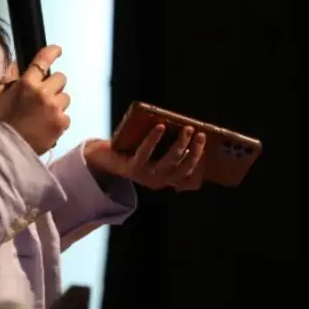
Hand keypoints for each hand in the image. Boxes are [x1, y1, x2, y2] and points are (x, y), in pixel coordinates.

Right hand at [0, 45, 70, 153]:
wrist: (8, 148)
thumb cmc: (2, 120)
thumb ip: (9, 78)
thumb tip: (16, 64)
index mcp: (27, 83)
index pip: (43, 60)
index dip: (53, 52)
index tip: (58, 50)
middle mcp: (44, 92)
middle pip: (61, 78)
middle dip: (54, 85)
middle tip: (45, 95)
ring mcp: (55, 108)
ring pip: (66, 97)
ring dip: (58, 102)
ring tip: (46, 113)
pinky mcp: (62, 122)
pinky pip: (66, 115)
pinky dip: (59, 119)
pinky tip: (48, 125)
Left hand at [83, 125, 206, 190]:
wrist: (104, 157)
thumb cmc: (133, 149)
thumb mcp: (154, 150)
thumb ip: (169, 146)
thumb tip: (190, 131)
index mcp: (165, 178)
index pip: (188, 172)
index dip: (198, 158)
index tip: (204, 140)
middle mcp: (157, 181)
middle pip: (181, 168)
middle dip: (194, 150)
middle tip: (199, 133)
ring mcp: (144, 176)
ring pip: (168, 162)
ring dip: (180, 144)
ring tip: (186, 129)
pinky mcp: (131, 169)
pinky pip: (144, 153)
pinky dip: (153, 139)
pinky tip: (160, 126)